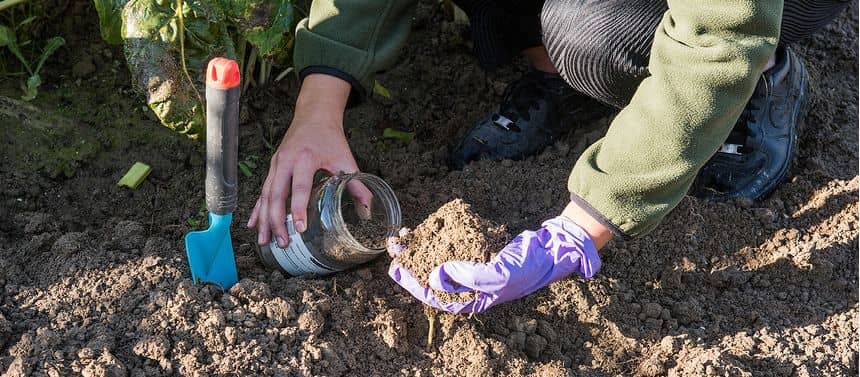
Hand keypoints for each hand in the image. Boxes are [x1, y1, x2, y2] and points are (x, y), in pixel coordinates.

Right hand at [248, 74, 371, 246]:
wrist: (314, 116)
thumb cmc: (331, 139)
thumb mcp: (346, 159)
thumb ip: (357, 184)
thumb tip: (368, 209)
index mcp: (305, 158)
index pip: (299, 187)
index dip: (298, 208)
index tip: (300, 228)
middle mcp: (286, 161)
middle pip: (276, 194)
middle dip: (277, 221)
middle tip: (283, 242)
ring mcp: (276, 164)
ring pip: (265, 195)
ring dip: (264, 219)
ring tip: (264, 241)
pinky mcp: (272, 167)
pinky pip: (262, 191)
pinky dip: (257, 208)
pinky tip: (253, 224)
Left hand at [388, 215, 601, 313]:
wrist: (552, 248)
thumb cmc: (528, 266)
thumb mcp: (500, 274)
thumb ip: (469, 276)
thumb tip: (437, 274)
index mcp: (476, 300)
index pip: (437, 297)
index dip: (415, 285)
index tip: (397, 270)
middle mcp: (472, 287)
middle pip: (434, 280)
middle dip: (413, 266)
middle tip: (395, 251)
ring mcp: (475, 269)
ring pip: (441, 262)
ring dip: (423, 251)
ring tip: (405, 239)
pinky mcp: (478, 252)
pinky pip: (453, 247)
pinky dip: (439, 239)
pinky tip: (427, 229)